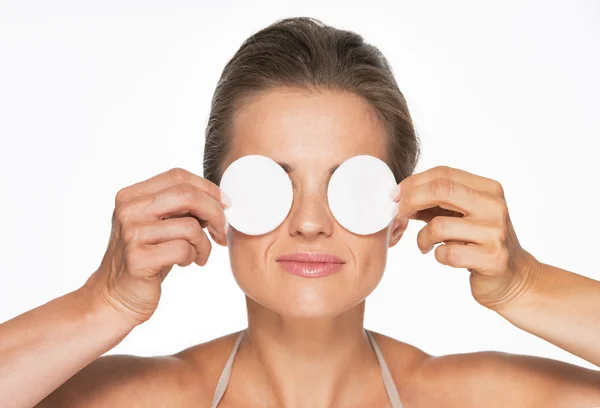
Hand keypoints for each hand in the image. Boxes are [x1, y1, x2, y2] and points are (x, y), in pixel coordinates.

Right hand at [83, 168, 229, 326]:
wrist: (114, 298)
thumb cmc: (146, 260)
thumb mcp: (158, 225)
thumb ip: (178, 208)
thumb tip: (218, 199)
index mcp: (131, 196)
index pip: (178, 176)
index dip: (208, 188)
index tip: (225, 205)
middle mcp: (128, 210)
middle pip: (187, 195)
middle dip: (215, 212)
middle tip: (222, 230)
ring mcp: (131, 234)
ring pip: (190, 226)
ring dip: (204, 243)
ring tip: (198, 254)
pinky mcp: (138, 259)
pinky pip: (184, 249)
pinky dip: (194, 256)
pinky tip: (186, 263)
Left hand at [392, 165, 541, 310]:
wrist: (512, 277)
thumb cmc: (478, 242)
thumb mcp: (460, 215)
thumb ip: (435, 202)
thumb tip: (398, 195)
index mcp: (488, 189)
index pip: (444, 174)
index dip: (414, 182)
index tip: (395, 195)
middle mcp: (494, 206)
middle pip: (441, 190)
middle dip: (411, 200)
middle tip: (398, 214)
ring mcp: (495, 233)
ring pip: (439, 225)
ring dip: (423, 237)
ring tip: (426, 244)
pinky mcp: (492, 259)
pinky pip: (447, 253)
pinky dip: (437, 255)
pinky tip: (444, 257)